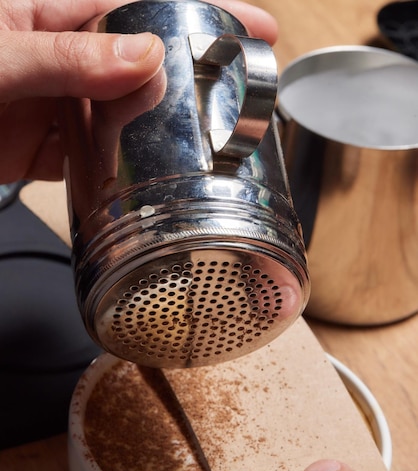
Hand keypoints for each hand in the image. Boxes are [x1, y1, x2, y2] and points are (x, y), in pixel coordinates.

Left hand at [0, 0, 277, 182]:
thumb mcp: (0, 55)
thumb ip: (66, 56)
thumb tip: (141, 55)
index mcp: (53, 13)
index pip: (142, 2)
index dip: (201, 9)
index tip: (254, 24)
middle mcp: (64, 57)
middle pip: (144, 62)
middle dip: (193, 75)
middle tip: (241, 96)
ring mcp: (59, 105)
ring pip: (127, 115)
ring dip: (161, 131)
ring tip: (207, 144)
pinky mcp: (48, 149)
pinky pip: (97, 157)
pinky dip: (120, 170)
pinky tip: (145, 178)